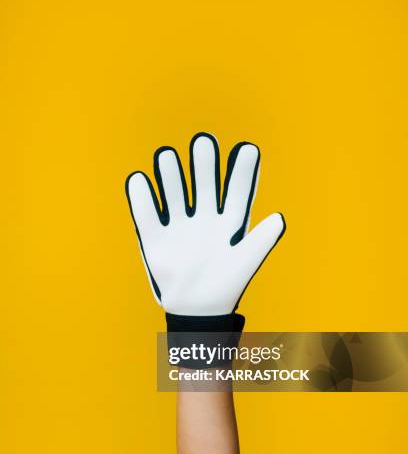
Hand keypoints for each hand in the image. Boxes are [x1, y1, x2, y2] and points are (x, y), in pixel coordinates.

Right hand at [126, 133, 284, 315]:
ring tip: (168, 156)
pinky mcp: (155, 238)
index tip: (248, 148)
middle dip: (204, 164)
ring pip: (174, 193)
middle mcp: (204, 216)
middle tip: (204, 142)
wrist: (197, 310)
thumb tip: (280, 218)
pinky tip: (139, 179)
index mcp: (229, 220)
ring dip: (170, 175)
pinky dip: (141, 197)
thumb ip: (262, 241)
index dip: (242, 170)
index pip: (237, 190)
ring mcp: (179, 225)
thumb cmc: (226, 285)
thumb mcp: (246, 263)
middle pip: (203, 184)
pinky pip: (146, 214)